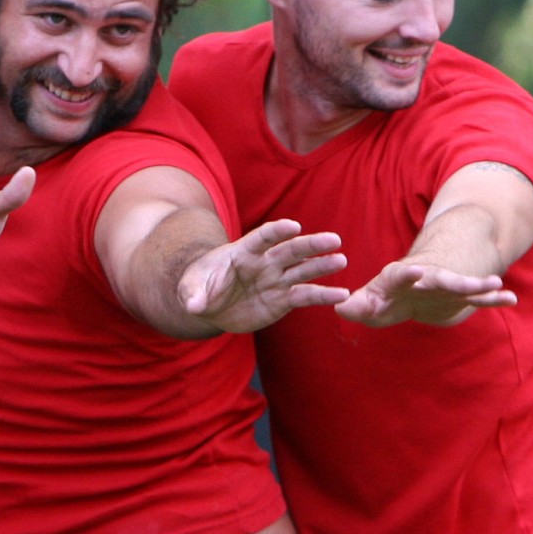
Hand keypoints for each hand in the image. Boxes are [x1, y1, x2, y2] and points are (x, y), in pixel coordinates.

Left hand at [179, 219, 348, 333]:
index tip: (293, 227)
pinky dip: (323, 296)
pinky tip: (342, 295)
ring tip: (341, 260)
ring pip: (303, 269)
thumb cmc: (200, 288)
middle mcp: (264, 262)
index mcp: (243, 251)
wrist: (211, 304)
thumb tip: (194, 306)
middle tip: (334, 240)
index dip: (277, 231)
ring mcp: (276, 279)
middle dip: (311, 245)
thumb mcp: (190, 290)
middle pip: (290, 249)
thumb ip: (194, 295)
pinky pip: (305, 296)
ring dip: (322, 265)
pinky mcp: (283, 299)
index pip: (262, 237)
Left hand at [334, 260, 516, 327]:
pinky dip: (493, 298)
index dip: (405, 274)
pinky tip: (511, 298)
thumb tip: (341, 308)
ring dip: (478, 285)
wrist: (412, 288)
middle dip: (451, 279)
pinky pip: (478, 298)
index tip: (413, 270)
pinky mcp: (459, 296)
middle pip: (438, 278)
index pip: (400, 275)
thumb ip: (357, 307)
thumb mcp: (369, 302)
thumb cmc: (386, 297)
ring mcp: (444, 287)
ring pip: (463, 286)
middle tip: (464, 280)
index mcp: (399, 277)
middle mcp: (425, 278)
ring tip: (496, 283)